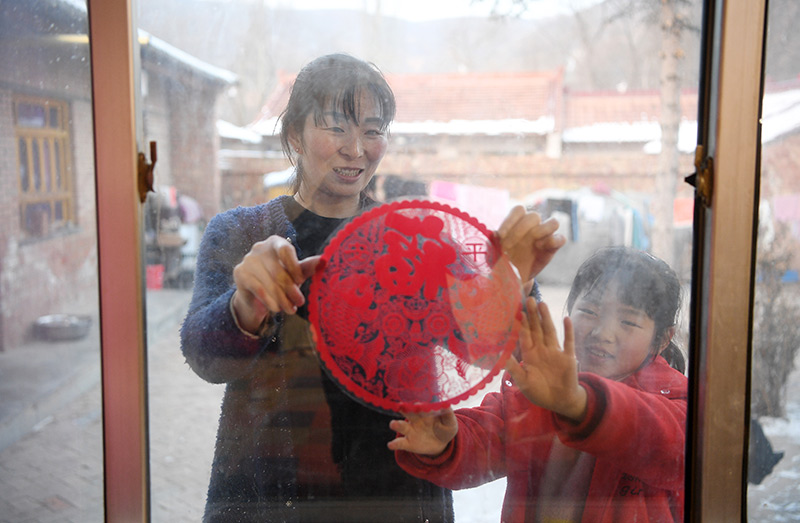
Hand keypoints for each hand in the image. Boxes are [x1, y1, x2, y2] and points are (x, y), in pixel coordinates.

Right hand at [231, 235, 321, 332]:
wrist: (256, 294)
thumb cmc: (280, 280)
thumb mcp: (295, 274)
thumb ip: (307, 267)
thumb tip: (325, 261)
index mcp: (275, 243)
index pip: (286, 250)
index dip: (294, 267)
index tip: (301, 282)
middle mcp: (259, 248)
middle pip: (278, 270)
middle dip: (291, 289)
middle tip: (300, 302)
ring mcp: (248, 260)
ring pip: (269, 282)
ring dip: (282, 299)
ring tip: (291, 310)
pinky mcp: (240, 273)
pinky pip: (258, 289)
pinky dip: (270, 301)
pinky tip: (277, 309)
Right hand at [387, 409, 458, 456]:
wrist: (442, 444)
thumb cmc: (446, 428)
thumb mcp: (450, 422)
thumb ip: (448, 414)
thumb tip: (446, 404)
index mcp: (425, 412)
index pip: (421, 407)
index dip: (420, 406)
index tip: (419, 405)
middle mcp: (415, 419)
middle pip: (408, 413)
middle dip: (404, 409)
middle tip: (400, 406)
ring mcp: (410, 431)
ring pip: (401, 426)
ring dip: (396, 424)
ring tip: (393, 424)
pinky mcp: (408, 443)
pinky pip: (400, 443)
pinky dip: (394, 444)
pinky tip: (391, 445)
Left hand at [496, 205, 565, 284]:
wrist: (512, 276)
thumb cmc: (502, 258)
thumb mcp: (495, 249)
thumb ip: (494, 241)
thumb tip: (493, 235)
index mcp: (517, 222)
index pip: (518, 210)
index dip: (510, 220)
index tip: (500, 236)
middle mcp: (532, 226)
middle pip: (534, 216)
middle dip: (520, 230)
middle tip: (508, 246)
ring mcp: (544, 236)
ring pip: (553, 222)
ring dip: (542, 231)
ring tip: (533, 243)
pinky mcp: (552, 248)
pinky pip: (561, 238)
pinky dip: (553, 241)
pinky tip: (540, 247)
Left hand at [505, 298, 586, 421]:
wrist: (560, 402)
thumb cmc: (539, 391)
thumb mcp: (523, 380)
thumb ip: (513, 367)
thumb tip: (498, 356)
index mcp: (530, 354)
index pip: (525, 335)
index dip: (521, 323)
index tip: (516, 310)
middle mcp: (542, 350)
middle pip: (537, 329)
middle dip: (532, 315)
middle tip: (528, 298)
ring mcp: (555, 352)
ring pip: (550, 331)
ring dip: (546, 318)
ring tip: (542, 304)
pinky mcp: (568, 357)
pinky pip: (568, 342)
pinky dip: (568, 331)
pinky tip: (566, 319)